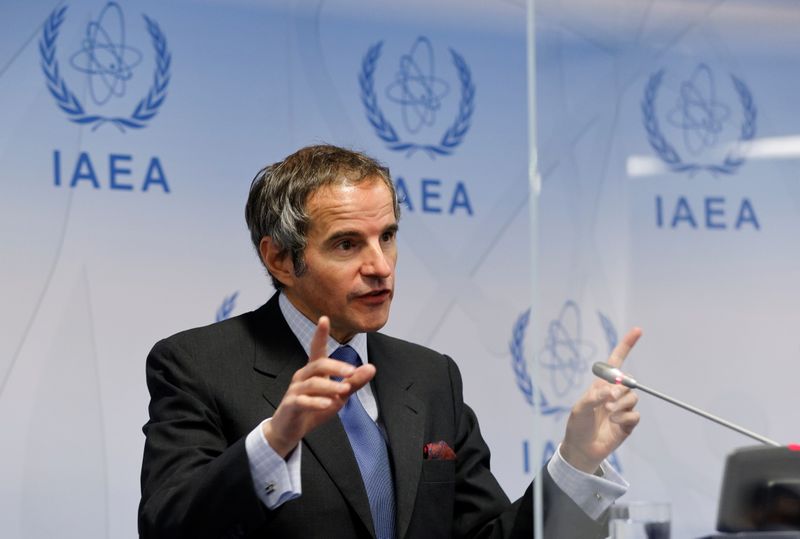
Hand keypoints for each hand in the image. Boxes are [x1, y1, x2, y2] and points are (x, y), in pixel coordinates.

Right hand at [263, 316, 375, 457]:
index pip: (317, 348)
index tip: (324, 318)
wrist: (289, 429)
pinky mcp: (291, 404)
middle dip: (336, 366)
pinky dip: (317, 402)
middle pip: (319, 364)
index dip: (321, 334)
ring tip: (344, 391)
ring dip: (331, 386)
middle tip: (352, 372)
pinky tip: (329, 404)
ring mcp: (295, 390)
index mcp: (314, 370)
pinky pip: (303, 400)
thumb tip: (372, 367)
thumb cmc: (313, 408)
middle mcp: (303, 376)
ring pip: (313, 383)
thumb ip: (354, 382)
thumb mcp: (339, 395)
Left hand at [560, 327, 642, 473]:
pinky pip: (635, 415)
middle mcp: (614, 394)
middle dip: (621, 388)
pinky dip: (625, 419)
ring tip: (608, 414)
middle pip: (629, 381)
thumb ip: (595, 396)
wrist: (582, 449)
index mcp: (601, 385)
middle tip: (608, 401)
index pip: (616, 362)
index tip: (637, 331)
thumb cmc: (578, 425)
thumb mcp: (581, 408)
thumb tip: (612, 391)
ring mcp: (622, 408)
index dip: (626, 345)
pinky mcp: (628, 423)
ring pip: (633, 397)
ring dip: (621, 405)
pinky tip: (614, 424)